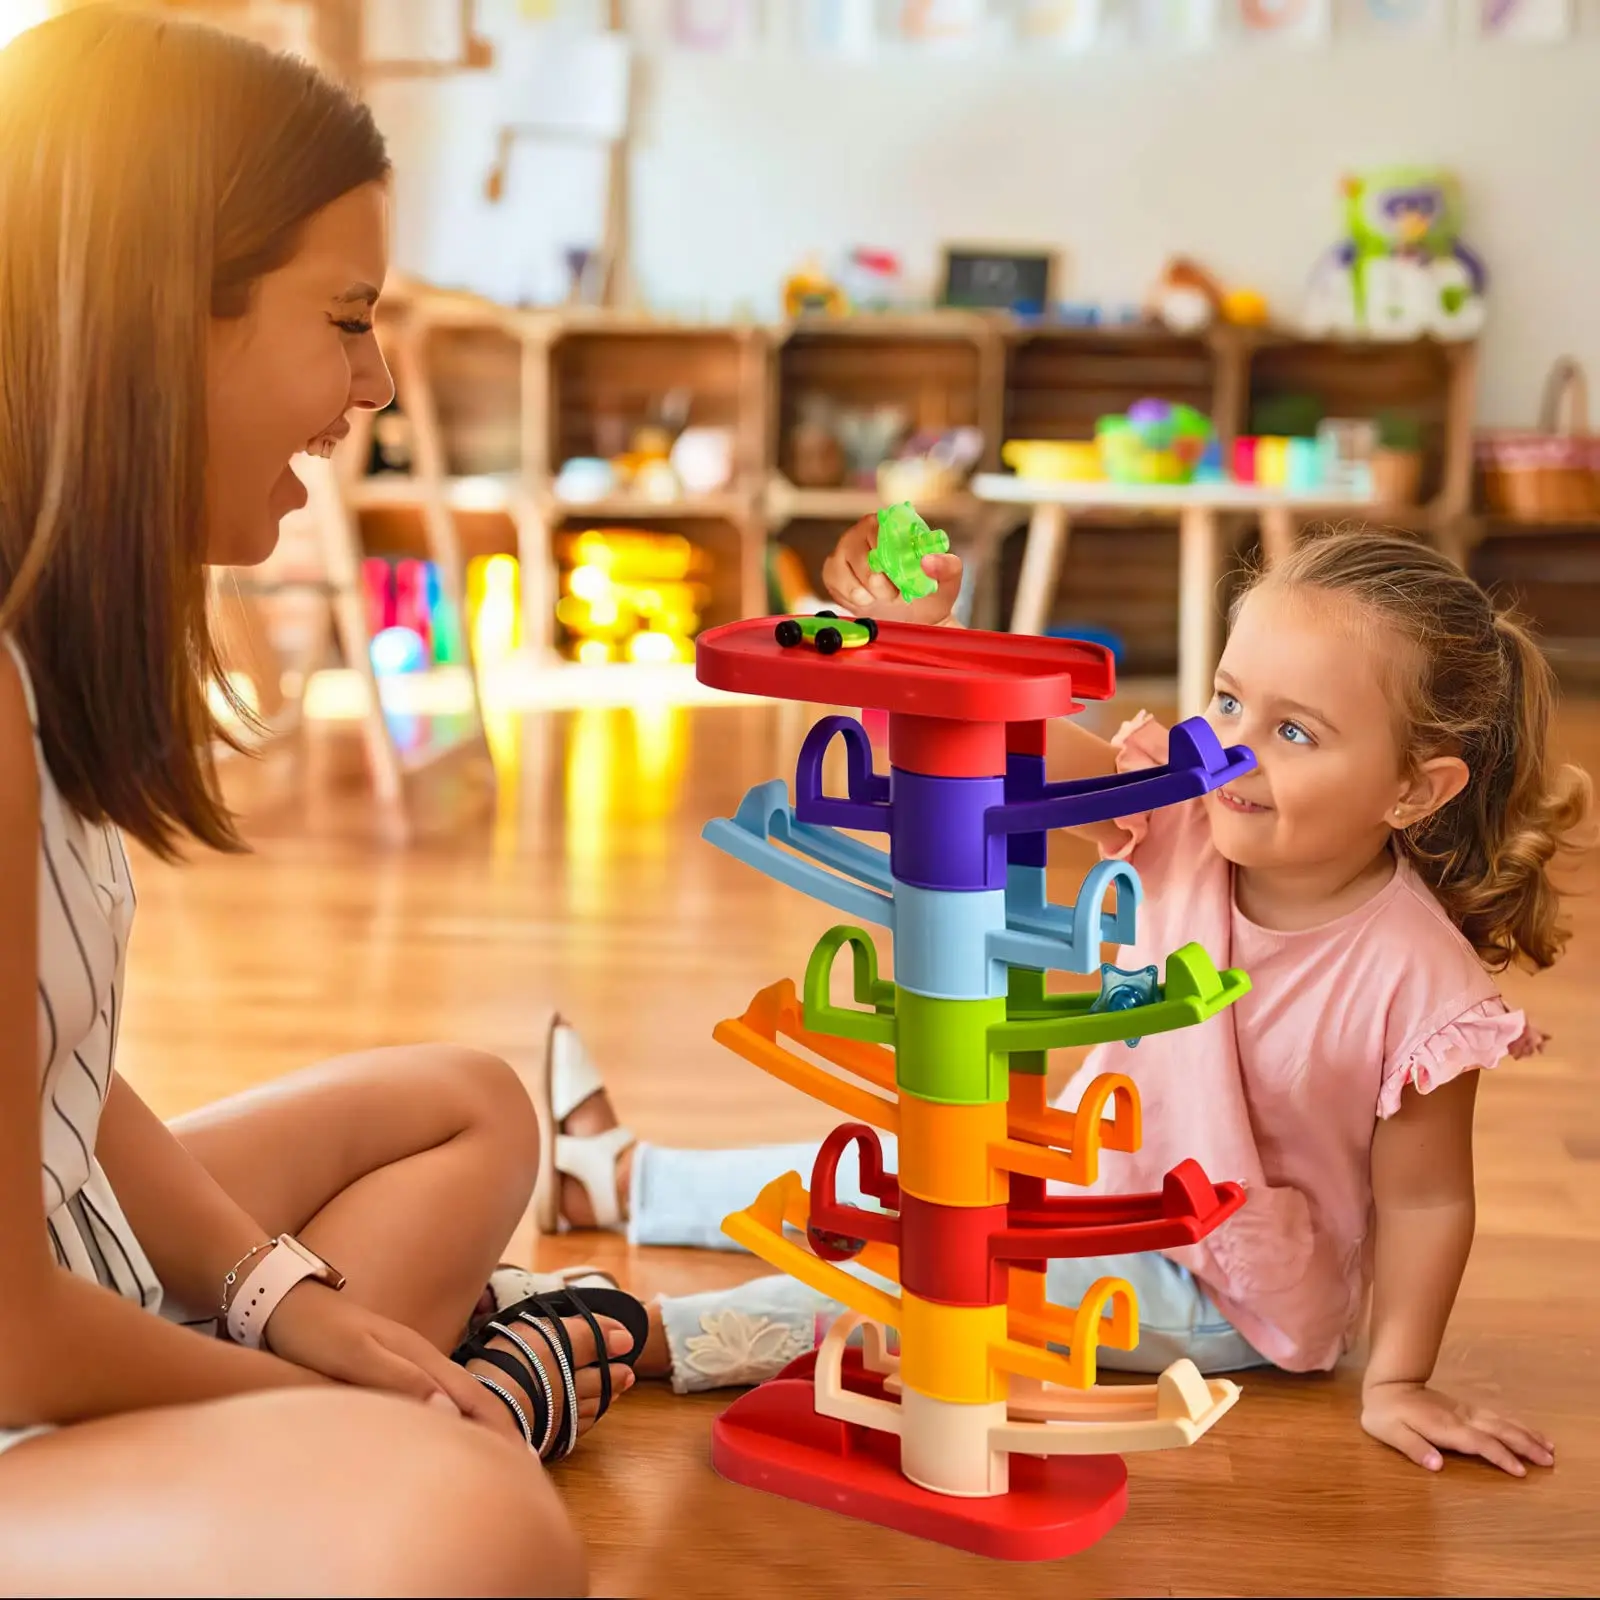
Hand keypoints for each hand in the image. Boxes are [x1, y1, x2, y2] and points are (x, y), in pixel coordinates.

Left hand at [262, 1281, 508, 1436]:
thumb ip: (398, 1381)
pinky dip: (455, 1417)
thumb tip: (449, 1412)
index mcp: (418, 1357)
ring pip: (456, 1395)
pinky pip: (436, 1396)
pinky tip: (449, 1430)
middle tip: (525, 1467)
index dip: (502, 1427)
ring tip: (497, 1456)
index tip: (527, 1460)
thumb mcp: (353, 1356)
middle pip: (473, 1395)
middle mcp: (420, 1357)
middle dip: (502, 1428)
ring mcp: (405, 1360)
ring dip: (481, 1423)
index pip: (473, 1397)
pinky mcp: (388, 1366)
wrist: (282, 1300)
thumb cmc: (315, 1332)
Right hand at [821, 514, 963, 626]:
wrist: (915, 616)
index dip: (887, 557)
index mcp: (894, 524)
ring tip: (884, 596)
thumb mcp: (948, 580)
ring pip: (843, 568)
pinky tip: (867, 599)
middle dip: (877, 581)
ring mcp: (846, 548)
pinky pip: (833, 581)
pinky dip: (851, 596)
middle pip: (859, 551)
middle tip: (895, 593)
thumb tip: (928, 561)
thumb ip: (947, 567)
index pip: (880, 529)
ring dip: (866, 591)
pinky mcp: (833, 569)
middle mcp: (865, 530)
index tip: (900, 578)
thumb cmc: (930, 590)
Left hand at [1361, 1379, 1554, 1475]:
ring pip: (1501, 1421)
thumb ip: (1413, 1447)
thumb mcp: (1390, 1433)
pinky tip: (1528, 1432)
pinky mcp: (1465, 1409)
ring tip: (1549, 1448)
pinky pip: (1496, 1417)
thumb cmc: (1385, 1413)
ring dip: (1525, 1434)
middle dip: (1524, 1445)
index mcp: (1444, 1427)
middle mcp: (1460, 1418)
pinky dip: (1516, 1425)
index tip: (1521, 1471)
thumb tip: (1436, 1465)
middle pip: (1498, 1430)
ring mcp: (1465, 1411)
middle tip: (1549, 1461)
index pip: (1478, 1442)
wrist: (1387, 1383)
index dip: (1499, 1456)